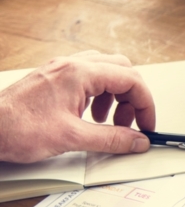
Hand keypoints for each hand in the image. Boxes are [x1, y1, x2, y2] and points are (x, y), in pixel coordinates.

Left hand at [0, 51, 154, 163]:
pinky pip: (88, 78)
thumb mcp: (72, 138)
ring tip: (109, 122)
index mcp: (80, 73)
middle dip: (132, 98)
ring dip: (116, 96)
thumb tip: (137, 141)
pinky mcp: (53, 79)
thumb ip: (111, 139)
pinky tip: (91, 116)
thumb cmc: (16, 128)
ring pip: (106, 72)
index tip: (146, 125)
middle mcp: (71, 66)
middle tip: (132, 123)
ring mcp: (61, 70)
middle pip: (122, 70)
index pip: (130, 79)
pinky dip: (99, 95)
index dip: (145, 104)